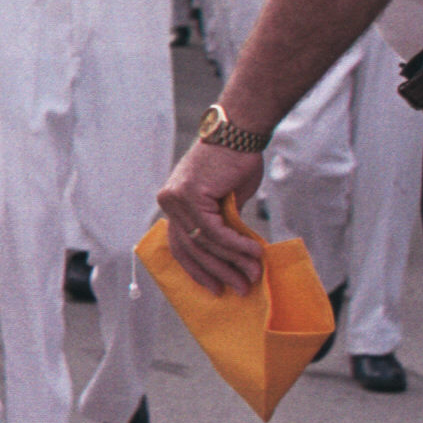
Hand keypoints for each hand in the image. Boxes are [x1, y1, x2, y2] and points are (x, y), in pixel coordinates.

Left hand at [155, 141, 268, 294]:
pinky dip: (236, 245)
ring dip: (233, 262)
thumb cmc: (235, 164)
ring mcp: (176, 198)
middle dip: (217, 272)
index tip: (215, 288)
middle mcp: (168, 201)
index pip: (180, 245)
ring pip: (204, 242)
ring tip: (254, 274)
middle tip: (240, 289)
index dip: (197, 270)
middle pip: (190, 248)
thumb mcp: (226, 202)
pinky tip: (254, 253)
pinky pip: (214, 231)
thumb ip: (222, 225)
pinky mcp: (191, 195)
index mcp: (172, 203)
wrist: (239, 134)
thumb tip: (232, 257)